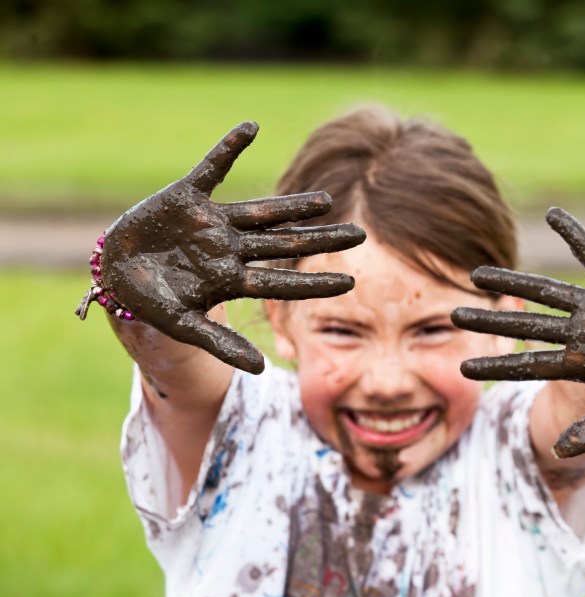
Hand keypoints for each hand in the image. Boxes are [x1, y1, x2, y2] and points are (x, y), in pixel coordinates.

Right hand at [90, 122, 365, 373]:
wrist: (114, 270)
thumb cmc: (152, 301)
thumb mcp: (184, 326)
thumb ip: (220, 344)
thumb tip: (259, 370)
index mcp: (231, 279)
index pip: (282, 282)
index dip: (315, 282)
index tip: (351, 282)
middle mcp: (230, 247)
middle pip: (284, 243)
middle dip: (321, 239)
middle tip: (360, 235)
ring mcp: (212, 221)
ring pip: (262, 210)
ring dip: (293, 205)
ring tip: (327, 201)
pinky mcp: (187, 196)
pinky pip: (212, 167)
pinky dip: (228, 148)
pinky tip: (251, 128)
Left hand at [451, 207, 584, 457]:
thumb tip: (558, 452)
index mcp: (578, 362)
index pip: (528, 365)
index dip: (497, 366)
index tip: (463, 367)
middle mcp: (579, 331)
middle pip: (525, 325)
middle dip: (490, 321)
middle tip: (453, 315)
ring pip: (545, 291)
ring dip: (512, 282)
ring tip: (476, 274)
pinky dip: (574, 234)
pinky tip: (552, 215)